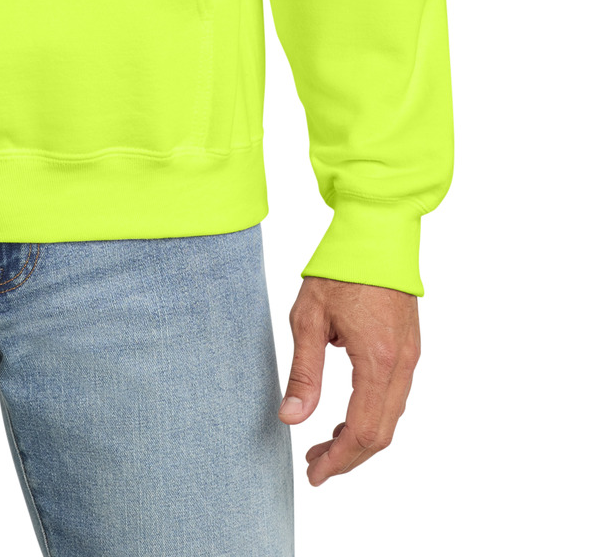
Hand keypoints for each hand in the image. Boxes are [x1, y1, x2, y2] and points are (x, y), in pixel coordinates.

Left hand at [278, 275, 419, 484]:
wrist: (377, 229)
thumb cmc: (341, 267)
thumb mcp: (309, 317)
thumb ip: (304, 372)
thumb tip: (292, 418)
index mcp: (377, 360)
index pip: (362, 432)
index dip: (338, 460)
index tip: (314, 474)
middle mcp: (401, 364)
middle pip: (380, 433)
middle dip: (347, 456)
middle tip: (314, 464)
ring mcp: (409, 356)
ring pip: (389, 417)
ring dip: (359, 438)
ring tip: (323, 443)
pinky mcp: (408, 347)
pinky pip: (394, 396)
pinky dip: (370, 415)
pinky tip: (345, 414)